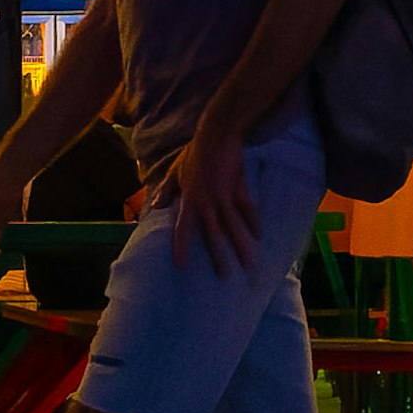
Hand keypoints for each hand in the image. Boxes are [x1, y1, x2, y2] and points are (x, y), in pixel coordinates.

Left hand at [166, 116, 263, 273]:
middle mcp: (206, 202)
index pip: (182, 229)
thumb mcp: (175, 172)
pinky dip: (253, 223)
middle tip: (224, 276)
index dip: (181, 247)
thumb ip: (166, 192)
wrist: (216, 135)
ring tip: (248, 263)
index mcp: (188, 200)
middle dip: (218, 256)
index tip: (180, 266)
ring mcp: (224, 196)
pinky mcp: (239, 188)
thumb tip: (154, 207)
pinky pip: (247, 209)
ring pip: (233, 225)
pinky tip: (258, 237)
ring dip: (241, 245)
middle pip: (212, 233)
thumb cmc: (193, 154)